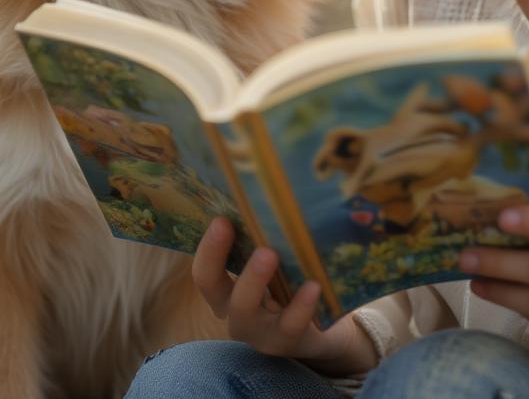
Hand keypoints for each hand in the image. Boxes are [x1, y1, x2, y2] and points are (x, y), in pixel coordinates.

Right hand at [192, 217, 377, 375]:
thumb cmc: (291, 285)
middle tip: (227, 224)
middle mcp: (236, 312)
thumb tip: (263, 187)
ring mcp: (260, 332)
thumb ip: (262, 238)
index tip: (219, 217)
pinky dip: (301, 306)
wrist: (325, 331)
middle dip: (216, 256)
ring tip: (269, 253)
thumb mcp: (272, 263)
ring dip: (253, 280)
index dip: (207, 247)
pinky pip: (291, 326)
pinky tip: (313, 285)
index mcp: (226, 291)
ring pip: (246, 311)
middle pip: (214, 289)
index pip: (203, 271)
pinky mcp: (290, 342)